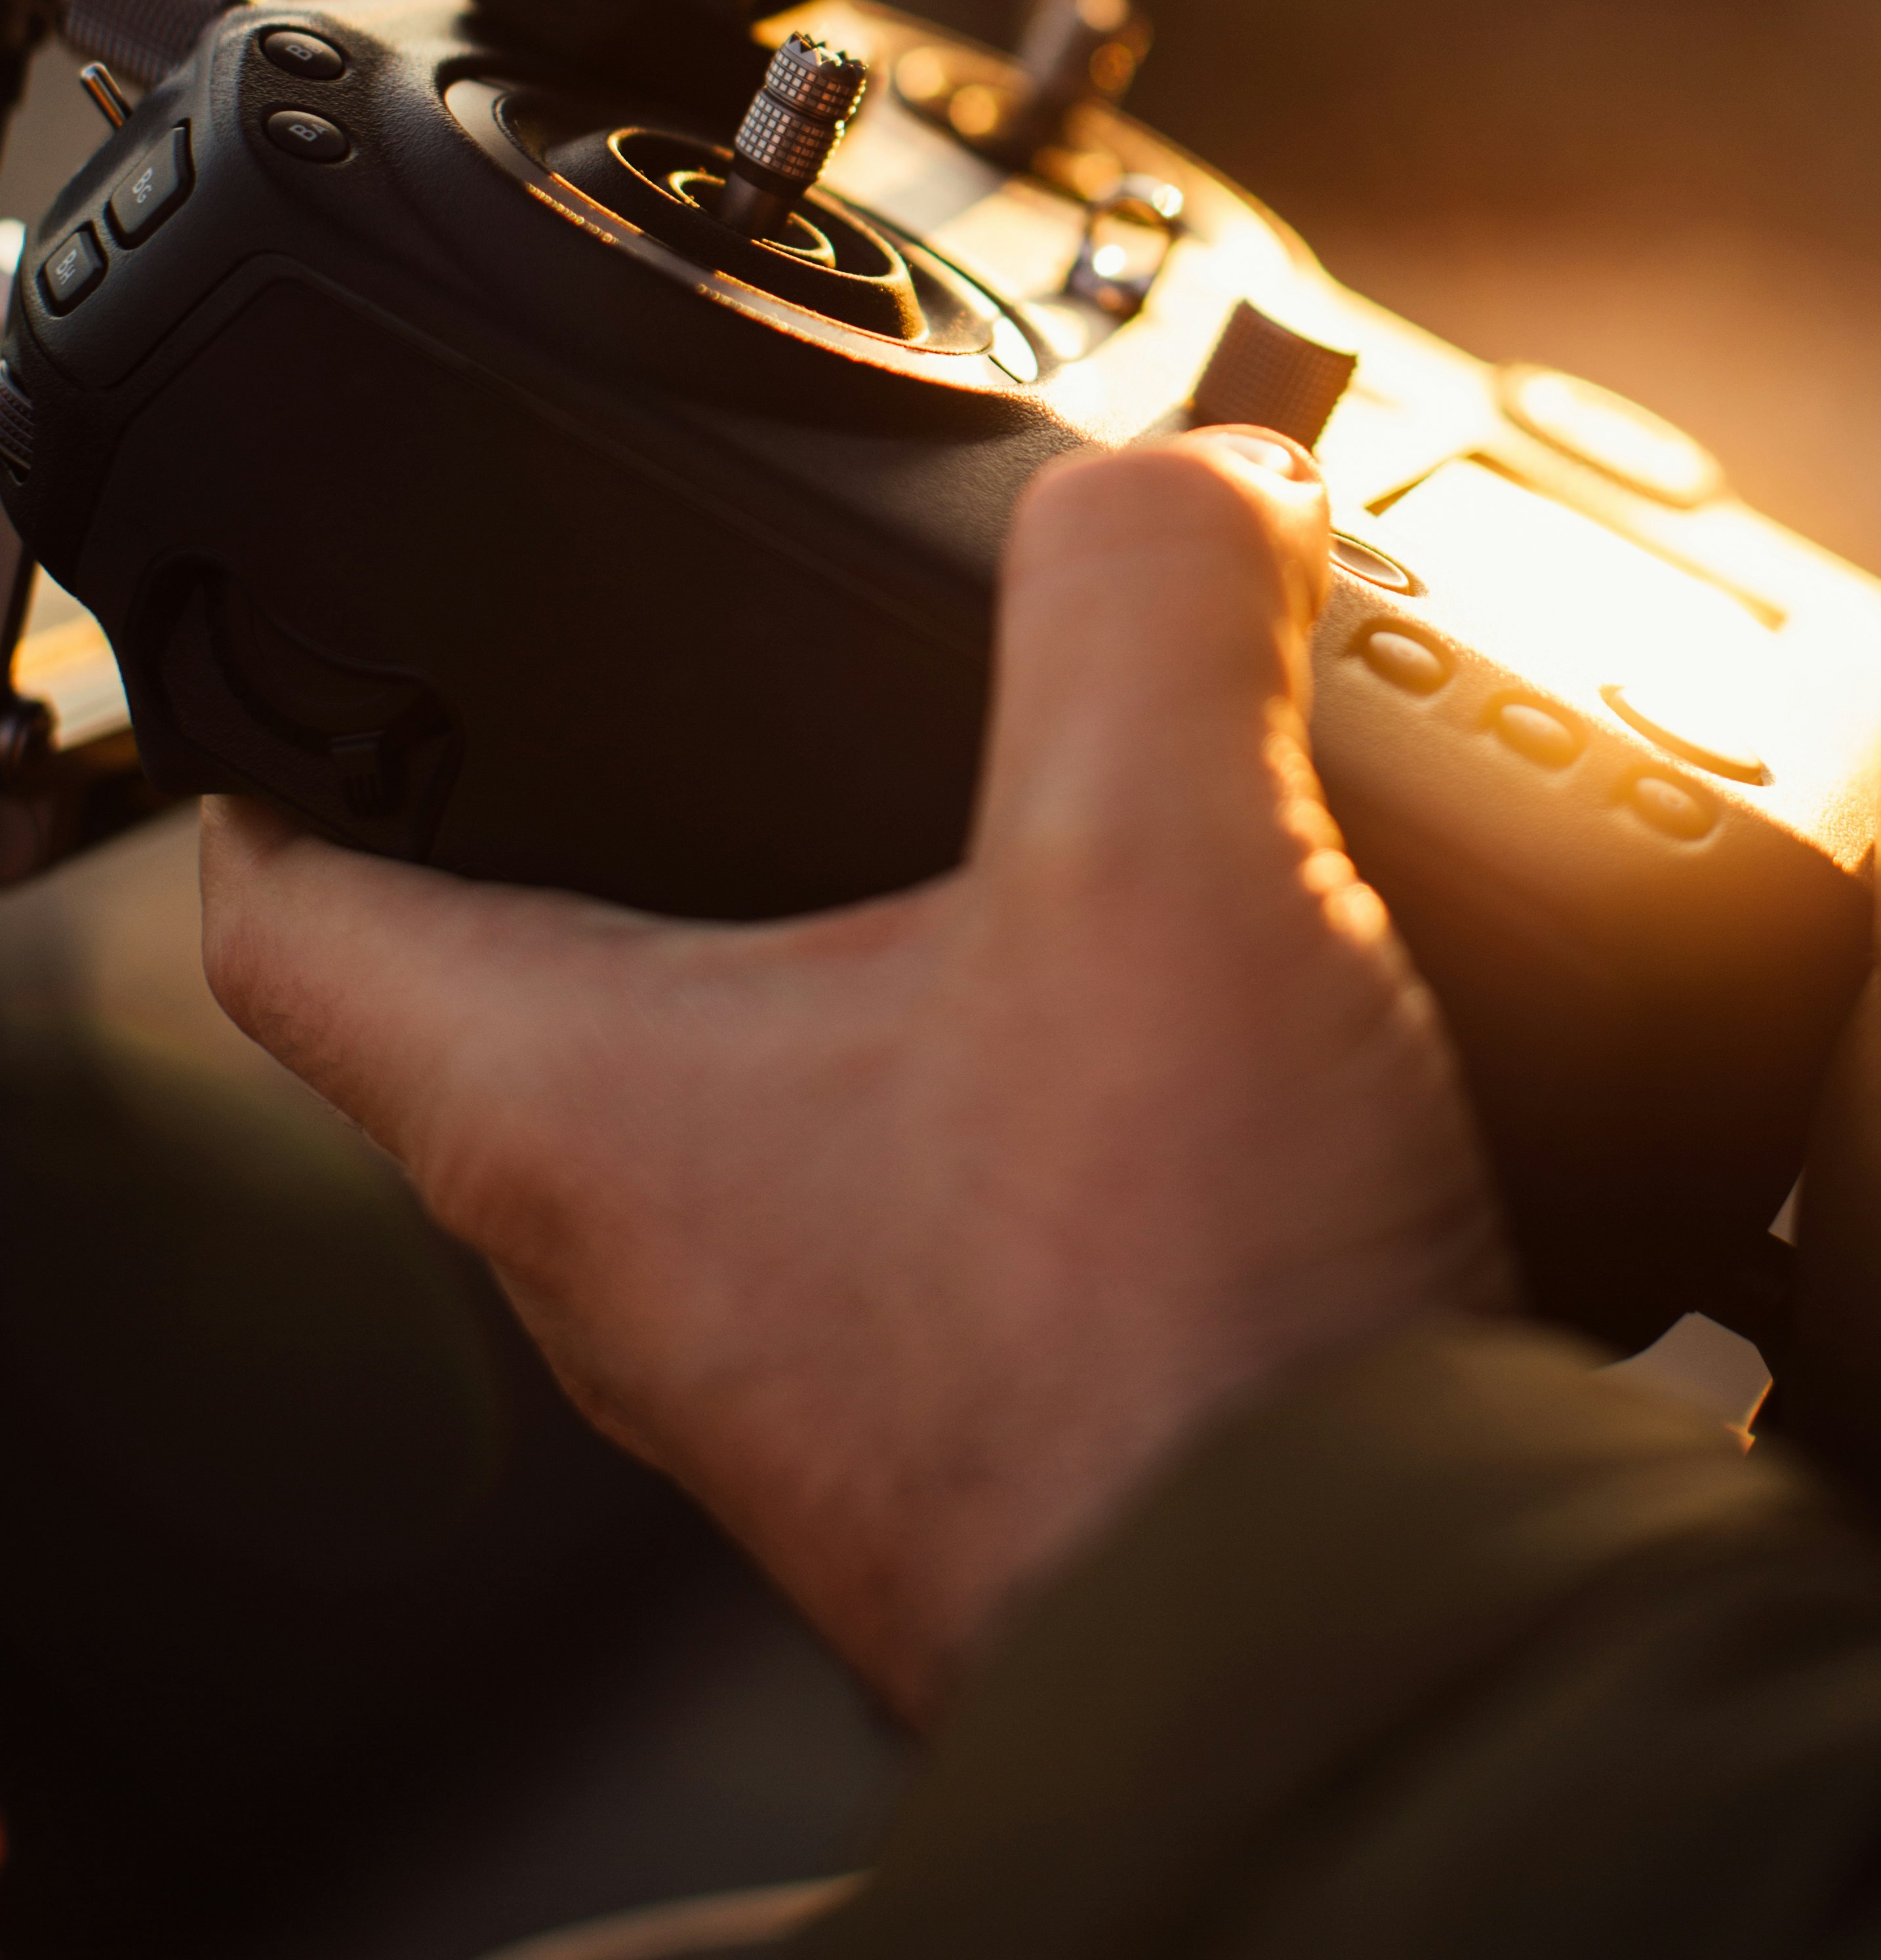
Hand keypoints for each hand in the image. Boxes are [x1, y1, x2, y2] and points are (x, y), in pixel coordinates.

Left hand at [199, 435, 1508, 1725]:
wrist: (1361, 1641)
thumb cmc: (1177, 1342)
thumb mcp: (1163, 865)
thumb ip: (1148, 602)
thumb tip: (1192, 477)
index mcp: (577, 1115)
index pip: (294, 917)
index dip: (280, 748)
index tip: (329, 653)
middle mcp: (642, 1255)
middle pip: (511, 987)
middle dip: (595, 813)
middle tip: (684, 676)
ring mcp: (794, 1345)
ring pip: (720, 1087)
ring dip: (803, 944)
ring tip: (942, 816)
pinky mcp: (956, 1395)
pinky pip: (890, 1179)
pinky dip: (962, 1062)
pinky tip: (1120, 1010)